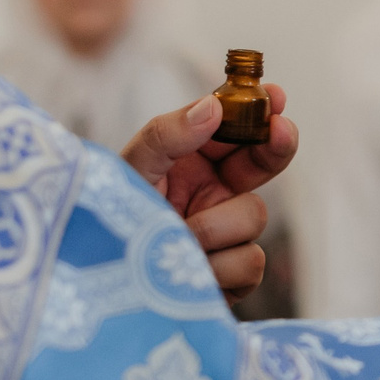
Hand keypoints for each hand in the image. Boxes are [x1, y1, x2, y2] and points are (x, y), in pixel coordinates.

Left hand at [123, 84, 298, 303]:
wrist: (99, 284)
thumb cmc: (109, 223)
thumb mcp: (130, 169)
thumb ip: (168, 134)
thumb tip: (213, 106)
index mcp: (193, 163)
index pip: (234, 129)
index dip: (258, 110)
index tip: (274, 95)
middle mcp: (215, 194)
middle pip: (264, 163)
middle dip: (276, 146)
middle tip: (280, 130)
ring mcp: (228, 235)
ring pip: (256, 215)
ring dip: (217, 225)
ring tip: (178, 235)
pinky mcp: (234, 276)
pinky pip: (250, 261)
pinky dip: (219, 265)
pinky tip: (190, 269)